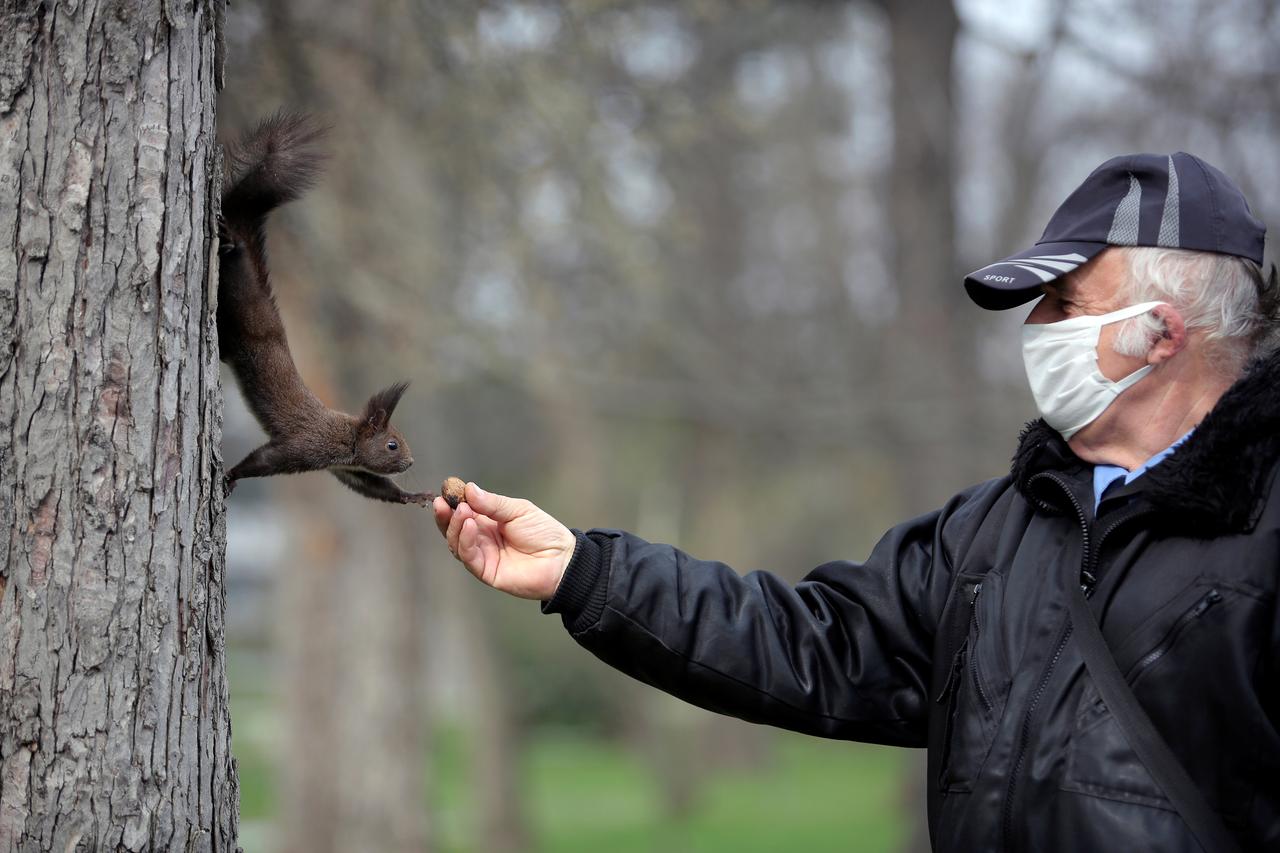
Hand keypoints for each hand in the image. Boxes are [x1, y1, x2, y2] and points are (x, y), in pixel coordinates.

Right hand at [433, 482, 575, 599]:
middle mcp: (481, 538)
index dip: (453, 502)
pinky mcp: (485, 571)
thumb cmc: (544, 532)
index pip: (464, 512)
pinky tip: (469, 526)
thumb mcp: (518, 510)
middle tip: (443, 502)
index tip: (445, 490)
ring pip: (457, 542)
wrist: (562, 559)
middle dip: (446, 515)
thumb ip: (493, 503)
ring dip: (455, 526)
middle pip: (454, 528)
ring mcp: (482, 555)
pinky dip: (465, 540)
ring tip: (462, 511)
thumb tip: (470, 489)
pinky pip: (469, 557)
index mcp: (488, 522)